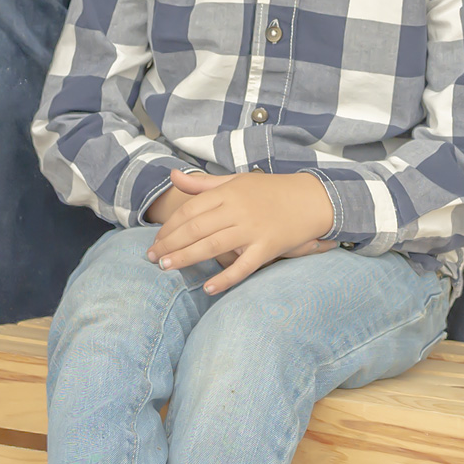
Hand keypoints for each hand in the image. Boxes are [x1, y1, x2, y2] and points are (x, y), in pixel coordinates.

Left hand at [145, 168, 333, 295]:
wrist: (310, 199)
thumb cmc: (269, 190)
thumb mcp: (235, 181)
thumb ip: (203, 183)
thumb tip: (173, 175)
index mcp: (227, 192)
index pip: (190, 210)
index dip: (169, 226)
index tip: (155, 240)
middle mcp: (237, 209)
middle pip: (195, 228)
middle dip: (170, 244)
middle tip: (152, 258)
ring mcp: (252, 229)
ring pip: (212, 246)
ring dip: (186, 258)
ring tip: (166, 268)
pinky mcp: (268, 247)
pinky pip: (243, 266)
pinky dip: (225, 278)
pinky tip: (207, 287)